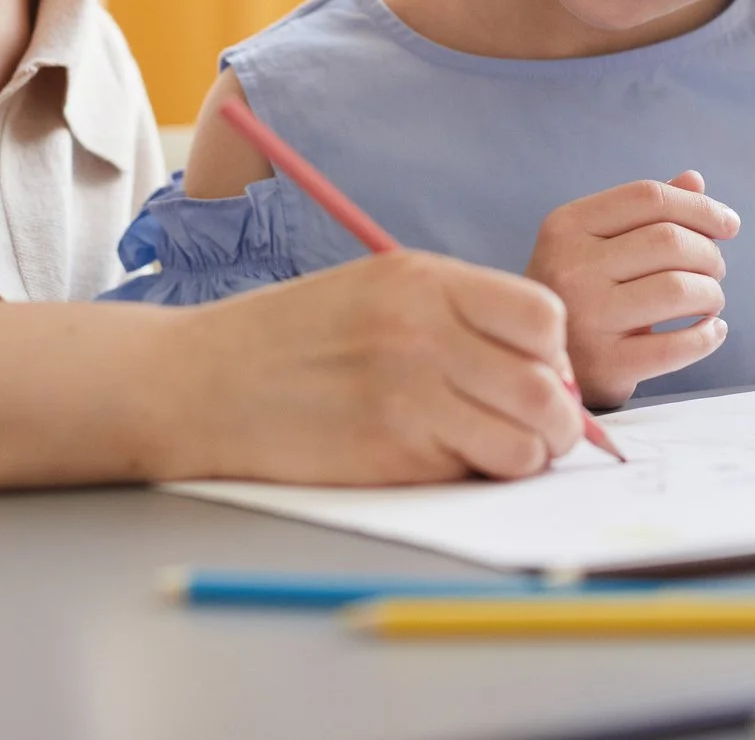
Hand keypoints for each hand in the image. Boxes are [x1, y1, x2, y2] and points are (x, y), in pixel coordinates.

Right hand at [162, 251, 584, 483]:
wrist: (199, 384)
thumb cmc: (288, 340)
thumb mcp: (374, 291)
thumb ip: (455, 316)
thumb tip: (543, 368)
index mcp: (423, 279)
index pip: (543, 315)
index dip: (551, 353)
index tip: (533, 372)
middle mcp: (425, 328)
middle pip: (548, 384)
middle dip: (555, 417)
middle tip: (535, 428)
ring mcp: (410, 390)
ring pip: (529, 437)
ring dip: (527, 453)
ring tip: (496, 451)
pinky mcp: (392, 450)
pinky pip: (482, 470)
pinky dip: (482, 475)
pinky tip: (449, 463)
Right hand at [525, 171, 736, 408]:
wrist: (536, 361)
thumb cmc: (576, 293)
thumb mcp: (593, 244)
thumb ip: (642, 212)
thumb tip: (695, 180)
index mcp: (566, 226)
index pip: (647, 197)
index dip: (699, 207)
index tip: (729, 224)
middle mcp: (570, 267)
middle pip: (669, 241)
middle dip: (709, 253)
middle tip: (715, 269)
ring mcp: (586, 317)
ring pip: (679, 289)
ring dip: (712, 293)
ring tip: (711, 300)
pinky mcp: (606, 365)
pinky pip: (678, 346)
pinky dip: (708, 336)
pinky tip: (712, 331)